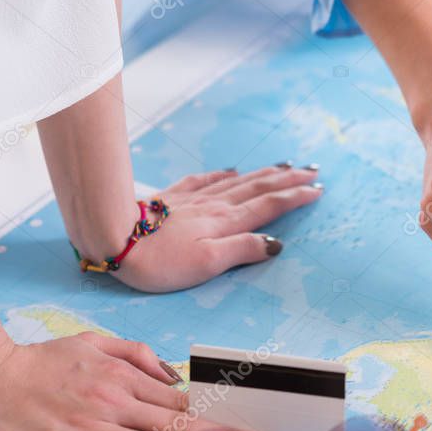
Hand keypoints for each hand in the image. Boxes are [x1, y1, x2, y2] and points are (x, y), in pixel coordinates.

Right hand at [0, 332, 271, 430]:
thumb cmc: (42, 362)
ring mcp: (92, 427)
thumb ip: (138, 355)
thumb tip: (175, 377)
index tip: (245, 429)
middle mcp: (114, 402)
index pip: (182, 403)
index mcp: (124, 378)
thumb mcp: (96, 341)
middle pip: (178, 426)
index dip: (216, 418)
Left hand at [112, 164, 322, 291]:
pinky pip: (206, 180)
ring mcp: (194, 200)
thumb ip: (243, 250)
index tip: (318, 190)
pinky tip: (231, 170)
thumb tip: (276, 244)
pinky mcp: (173, 198)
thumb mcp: (208, 263)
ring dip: (265, 174)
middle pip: (259, 187)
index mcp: (226, 222)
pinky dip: (224, 174)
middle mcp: (215, 206)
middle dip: (289, 180)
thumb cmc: (160, 261)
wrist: (113, 239)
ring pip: (238, 181)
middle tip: (313, 171)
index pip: (269, 206)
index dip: (296, 198)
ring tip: (285, 167)